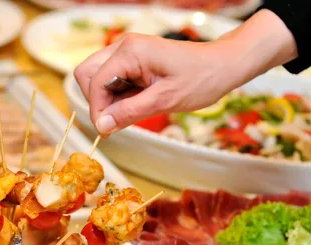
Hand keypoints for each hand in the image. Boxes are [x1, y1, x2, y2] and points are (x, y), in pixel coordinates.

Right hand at [74, 9, 297, 135]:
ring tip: (131, 113)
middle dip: (97, 101)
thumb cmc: (200, 79)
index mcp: (130, 51)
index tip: (107, 132)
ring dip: (107, 100)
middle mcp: (123, 47)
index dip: (97, 110)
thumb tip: (102, 126)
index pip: (95, 82)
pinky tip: (137, 105)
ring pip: (97, 78)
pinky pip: (113, 80)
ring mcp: (127, 52)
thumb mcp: (165, 100)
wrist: (223, 65)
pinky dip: (118, 97)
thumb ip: (129, 112)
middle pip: (87, 75)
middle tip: (117, 121)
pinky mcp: (133, 61)